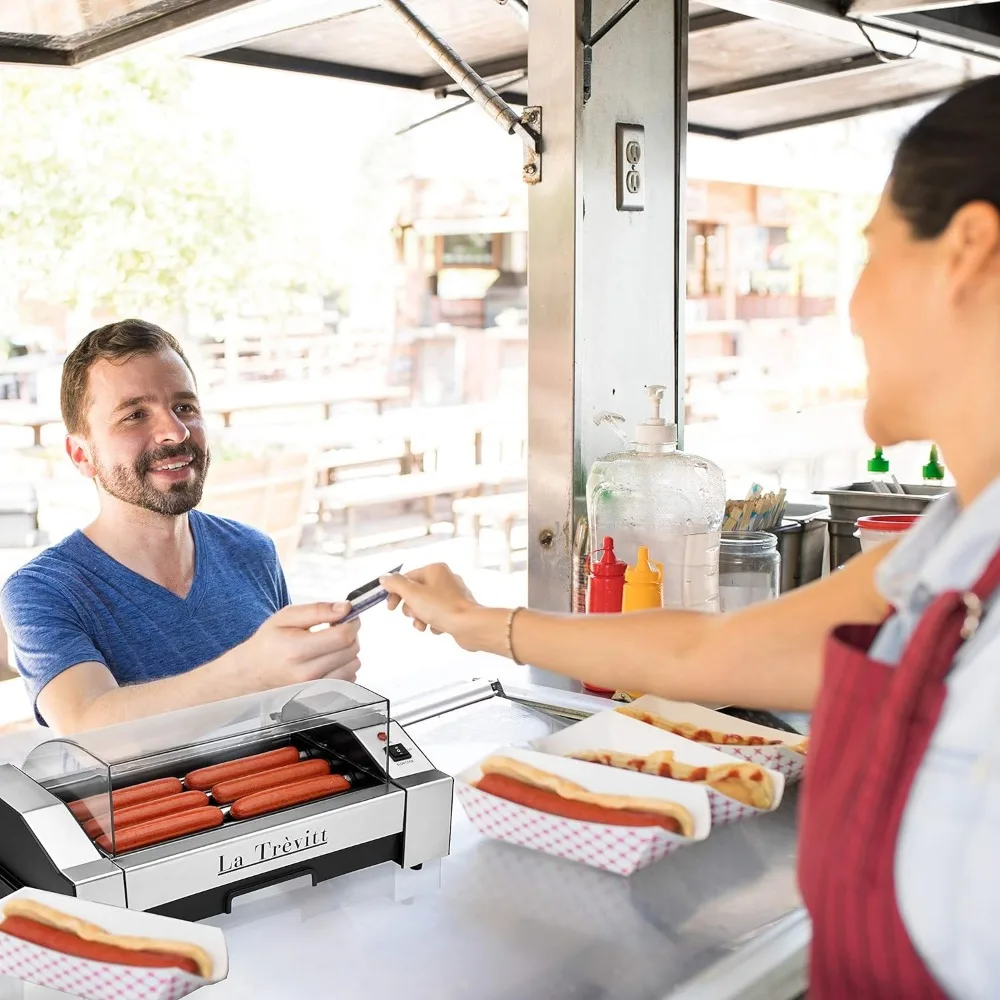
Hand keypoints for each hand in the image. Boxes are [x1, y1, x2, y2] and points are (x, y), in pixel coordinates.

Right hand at [240, 603, 361, 689]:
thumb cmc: (269, 643)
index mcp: (297, 650)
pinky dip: (345, 665)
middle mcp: (307, 673)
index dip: (351, 622)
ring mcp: (315, 687)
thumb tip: (345, 608)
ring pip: (354, 664)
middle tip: (337, 627)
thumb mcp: (286, 617)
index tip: (348, 615)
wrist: (253, 673)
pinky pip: (350, 677)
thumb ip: (317, 610)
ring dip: (349, 650)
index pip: (342, 636)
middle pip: (351, 649)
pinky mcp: (322, 695)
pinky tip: (330, 659)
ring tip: (331, 643)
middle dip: (351, 633)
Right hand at [381, 564, 484, 650]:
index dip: (395, 593)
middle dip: (411, 608)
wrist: (470, 626)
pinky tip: (438, 628)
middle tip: (414, 615)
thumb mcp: (413, 594)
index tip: (390, 607)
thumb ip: (396, 584)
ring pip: (426, 606)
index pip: (407, 578)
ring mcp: (452, 595)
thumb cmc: (443, 608)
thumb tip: (385, 578)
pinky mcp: (457, 609)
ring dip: (420, 618)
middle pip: (416, 593)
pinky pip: (438, 615)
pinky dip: (434, 623)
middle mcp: (445, 579)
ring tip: (424, 625)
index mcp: (435, 569)